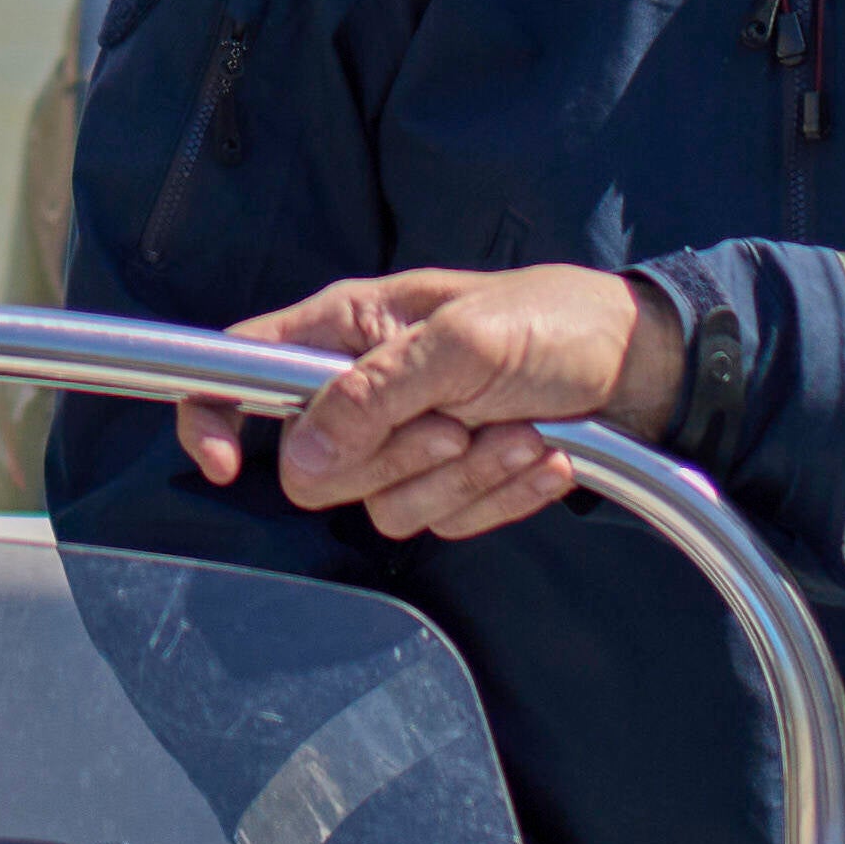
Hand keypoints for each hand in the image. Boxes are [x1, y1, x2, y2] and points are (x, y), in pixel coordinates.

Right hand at [173, 266, 680, 538]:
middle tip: (458, 423)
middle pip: (314, 465)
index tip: (222, 463)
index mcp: (344, 330)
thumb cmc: (551, 322)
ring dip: (464, 478)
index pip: (237, 367)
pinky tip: (540, 457)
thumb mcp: (465, 342)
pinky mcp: (445, 482)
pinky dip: (497, 497)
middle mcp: (358, 388)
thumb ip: (376, 392)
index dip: (209, 414)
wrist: (635, 366)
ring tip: (520, 432)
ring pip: (383, 505)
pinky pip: (441, 521)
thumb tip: (298, 452)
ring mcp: (401, 440)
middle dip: (395, 458)